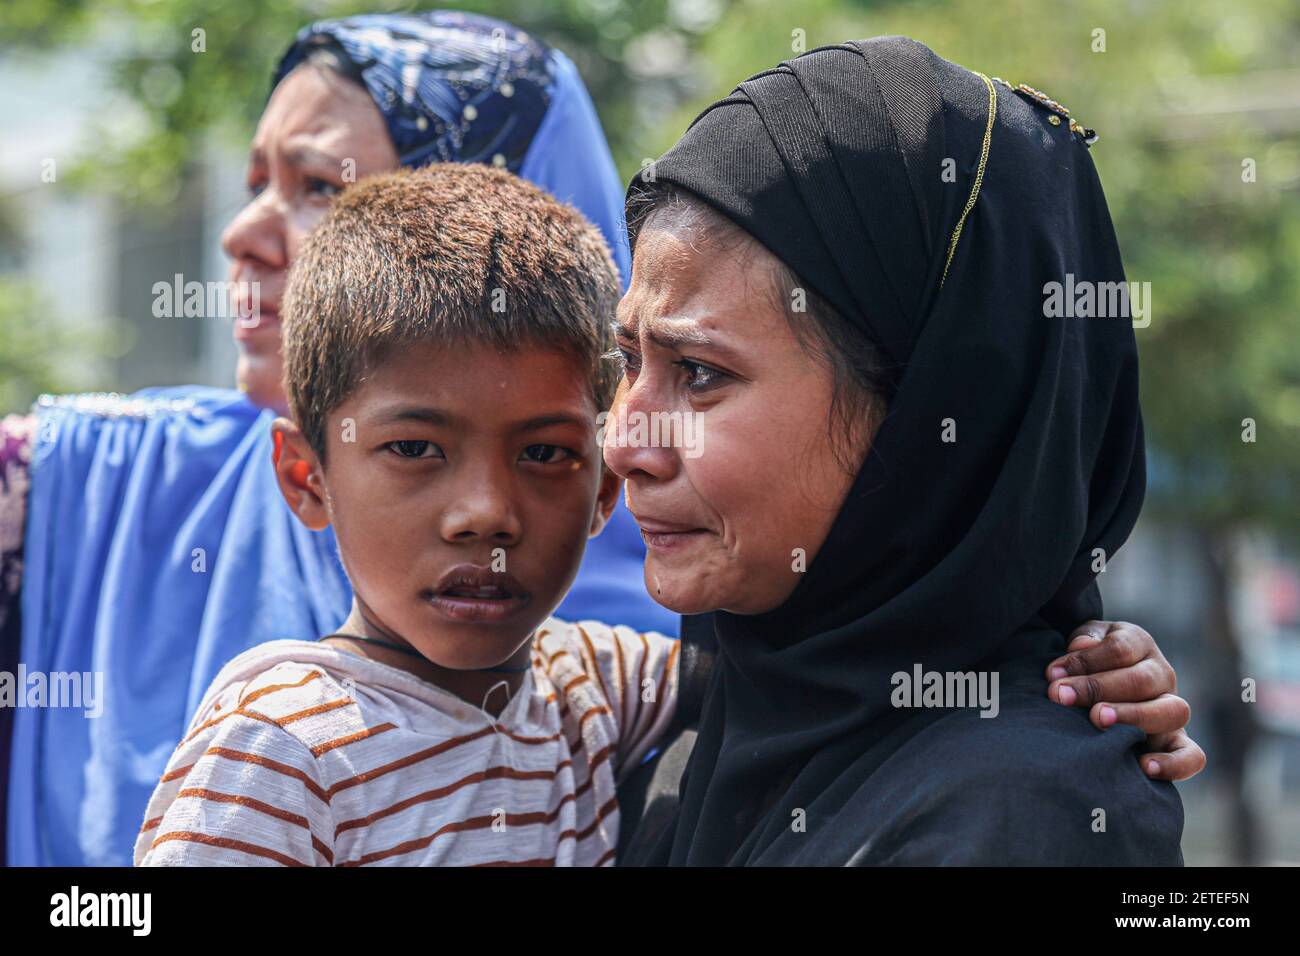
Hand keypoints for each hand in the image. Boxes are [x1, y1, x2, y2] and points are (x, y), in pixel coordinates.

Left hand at [1045, 620, 1205, 781]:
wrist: (1102, 685)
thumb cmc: (1087, 661)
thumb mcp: (1084, 641)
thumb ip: (1084, 639)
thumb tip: (1081, 645)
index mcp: (1139, 645)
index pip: (1120, 648)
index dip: (1085, 660)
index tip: (1052, 675)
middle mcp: (1162, 676)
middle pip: (1142, 679)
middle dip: (1098, 688)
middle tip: (1062, 696)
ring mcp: (1172, 709)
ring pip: (1172, 711)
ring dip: (1132, 716)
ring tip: (1097, 720)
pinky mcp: (1176, 742)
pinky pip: (1191, 756)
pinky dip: (1174, 763)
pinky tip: (1144, 768)